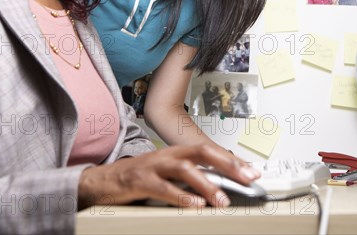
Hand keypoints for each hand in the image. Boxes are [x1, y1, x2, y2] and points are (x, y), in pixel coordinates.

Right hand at [78, 144, 259, 208]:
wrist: (104, 179)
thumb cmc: (140, 176)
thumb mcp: (169, 172)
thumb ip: (191, 175)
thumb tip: (219, 184)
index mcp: (178, 152)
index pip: (211, 152)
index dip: (233, 160)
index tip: (252, 171)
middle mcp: (169, 154)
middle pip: (203, 153)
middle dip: (227, 165)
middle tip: (246, 178)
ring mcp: (155, 166)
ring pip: (186, 169)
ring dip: (207, 184)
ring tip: (222, 199)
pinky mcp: (141, 180)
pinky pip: (164, 188)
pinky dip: (181, 196)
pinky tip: (195, 204)